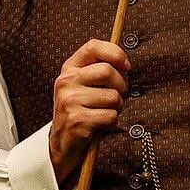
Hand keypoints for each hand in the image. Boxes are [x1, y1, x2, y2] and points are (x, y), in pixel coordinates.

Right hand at [50, 39, 130, 187]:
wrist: (63, 143)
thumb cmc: (81, 110)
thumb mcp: (84, 85)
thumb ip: (99, 70)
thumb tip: (125, 64)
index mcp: (69, 68)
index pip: (94, 46)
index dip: (115, 53)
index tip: (126, 66)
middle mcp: (66, 81)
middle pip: (107, 71)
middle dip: (121, 85)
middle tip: (117, 96)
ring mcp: (69, 101)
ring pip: (113, 96)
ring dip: (117, 107)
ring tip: (105, 112)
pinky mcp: (77, 120)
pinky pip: (110, 115)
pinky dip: (111, 122)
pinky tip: (100, 124)